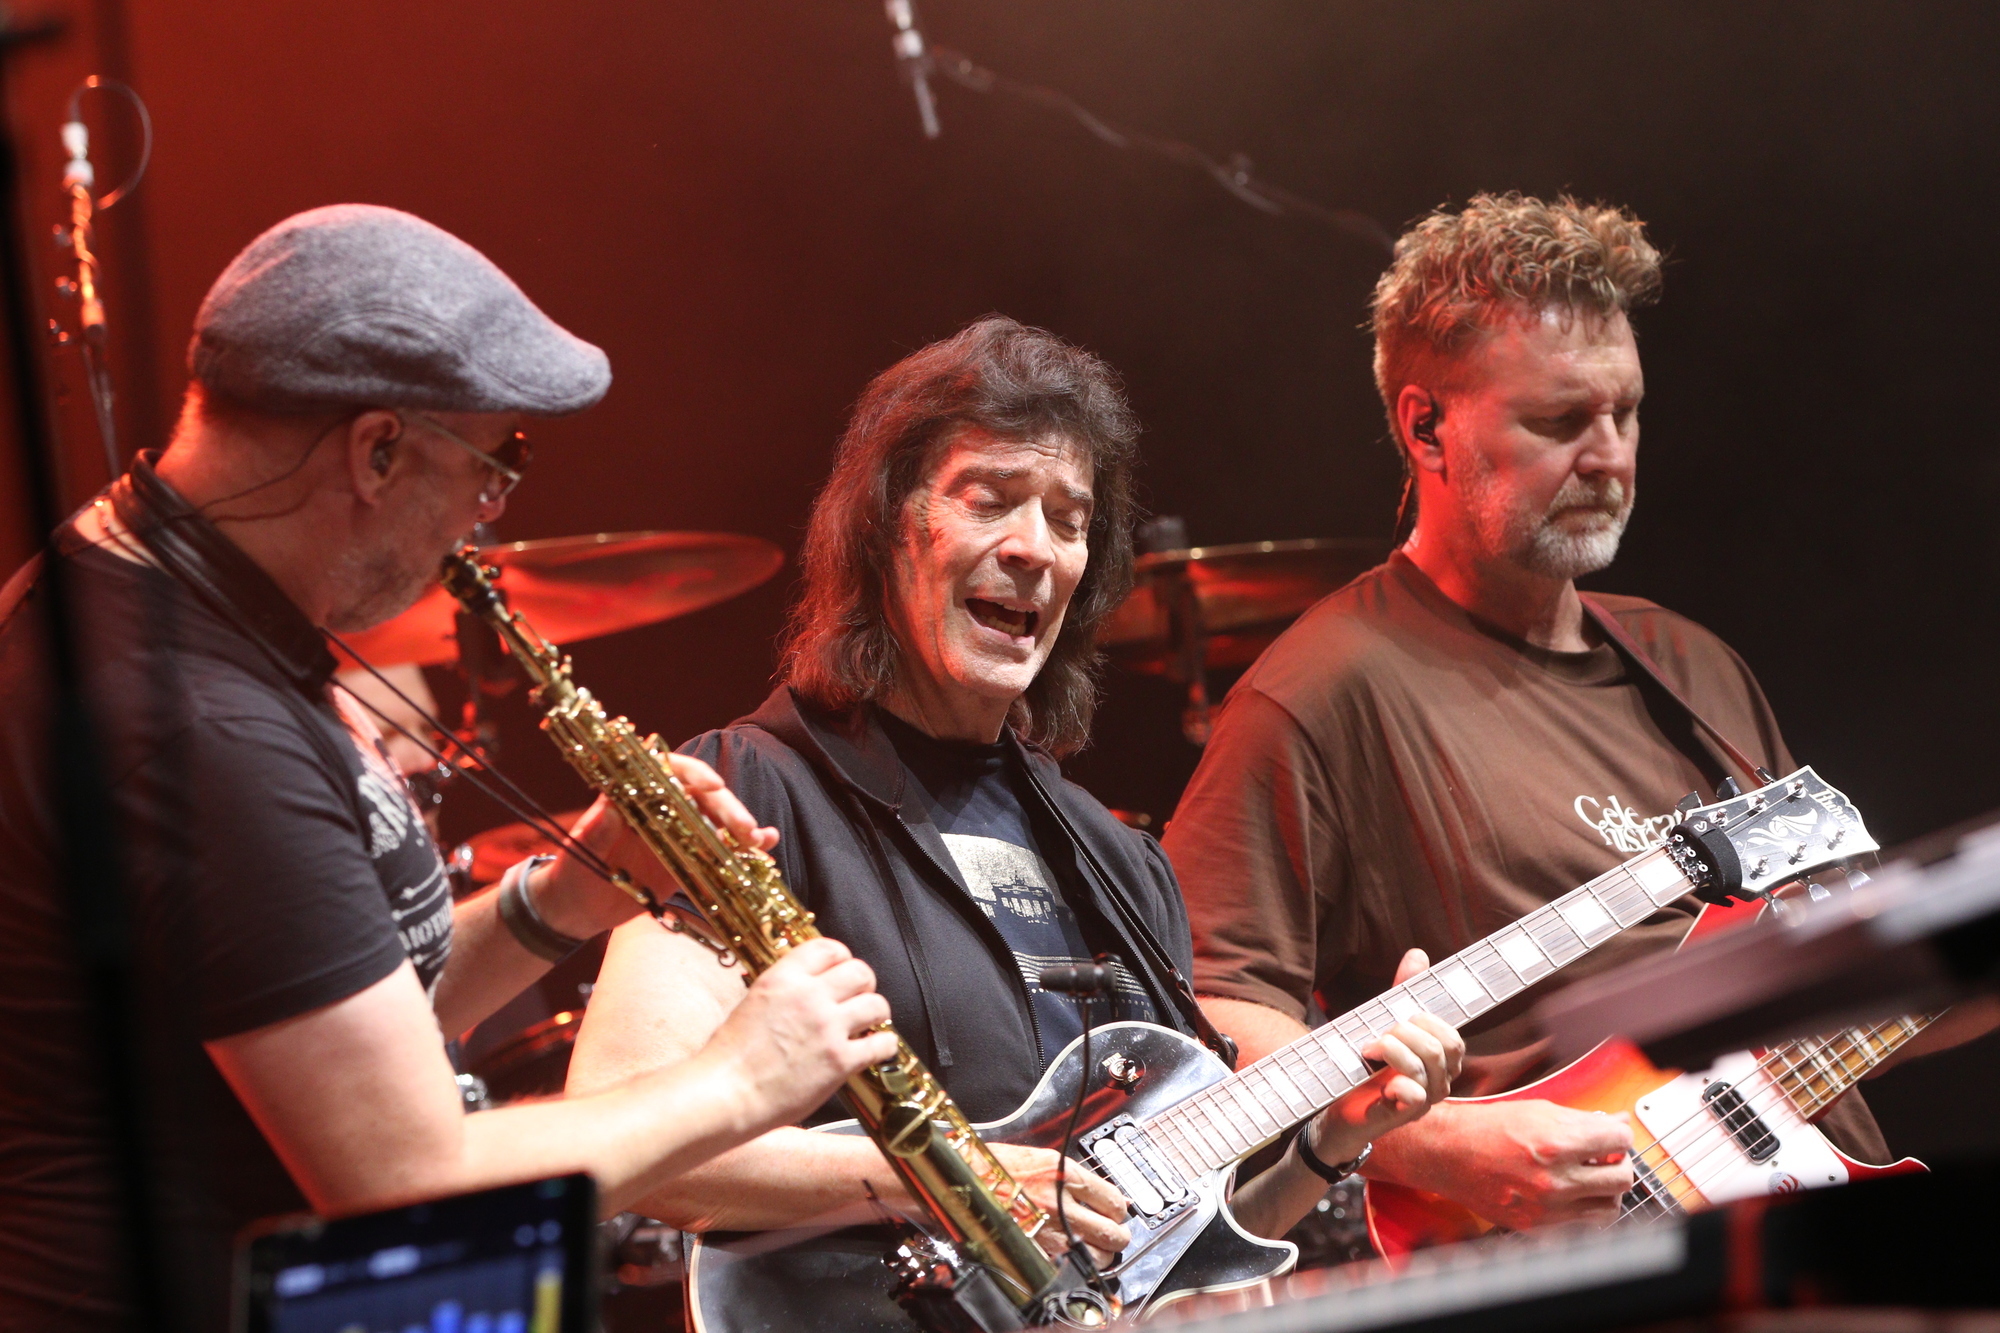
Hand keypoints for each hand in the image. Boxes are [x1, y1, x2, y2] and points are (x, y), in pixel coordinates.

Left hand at [533, 754, 780, 938]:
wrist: (575, 907)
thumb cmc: (570, 873)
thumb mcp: (579, 853)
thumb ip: (597, 831)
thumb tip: (612, 809)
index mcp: (633, 794)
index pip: (668, 769)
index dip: (694, 773)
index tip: (714, 786)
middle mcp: (659, 807)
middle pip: (701, 796)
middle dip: (727, 809)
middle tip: (747, 830)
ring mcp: (676, 831)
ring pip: (715, 820)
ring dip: (742, 827)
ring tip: (763, 840)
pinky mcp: (686, 857)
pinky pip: (717, 849)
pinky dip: (740, 849)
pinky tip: (763, 851)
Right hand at [699, 937, 897, 1134]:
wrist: (725, 1094)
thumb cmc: (729, 1057)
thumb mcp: (753, 1004)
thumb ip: (784, 992)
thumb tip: (807, 989)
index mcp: (783, 978)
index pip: (828, 948)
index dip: (841, 958)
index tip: (842, 970)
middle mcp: (809, 997)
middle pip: (860, 972)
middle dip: (864, 984)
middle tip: (859, 997)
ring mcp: (827, 1028)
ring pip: (876, 1004)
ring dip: (876, 1014)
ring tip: (870, 1024)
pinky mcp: (840, 1061)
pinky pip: (882, 1043)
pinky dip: (884, 1045)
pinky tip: (876, 1049)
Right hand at [988, 1143, 1130, 1265]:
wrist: (957, 1179)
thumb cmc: (990, 1165)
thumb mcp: (1038, 1158)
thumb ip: (1072, 1177)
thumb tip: (1102, 1194)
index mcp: (1062, 1172)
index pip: (1113, 1200)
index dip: (1120, 1209)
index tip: (1117, 1211)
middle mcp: (1058, 1202)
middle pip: (1111, 1231)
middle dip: (1117, 1235)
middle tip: (1113, 1233)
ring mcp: (1045, 1229)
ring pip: (1096, 1255)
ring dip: (1100, 1254)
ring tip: (1095, 1248)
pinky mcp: (1032, 1249)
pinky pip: (1067, 1266)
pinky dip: (1073, 1265)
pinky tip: (1070, 1258)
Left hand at [1309, 949, 1464, 1167]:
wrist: (1337, 1103)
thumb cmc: (1367, 1063)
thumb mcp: (1385, 1023)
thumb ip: (1403, 993)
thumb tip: (1418, 954)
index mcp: (1440, 1062)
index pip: (1453, 1038)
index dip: (1428, 1021)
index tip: (1401, 1017)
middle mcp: (1439, 1083)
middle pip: (1439, 1048)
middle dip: (1404, 1032)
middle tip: (1378, 1036)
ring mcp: (1423, 1103)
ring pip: (1423, 1067)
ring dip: (1391, 1050)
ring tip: (1368, 1051)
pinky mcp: (1401, 1116)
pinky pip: (1414, 1096)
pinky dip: (1397, 1084)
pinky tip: (1381, 1083)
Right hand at [1387, 1098, 1634, 1229]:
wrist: (1448, 1153)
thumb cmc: (1487, 1128)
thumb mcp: (1538, 1111)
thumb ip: (1581, 1120)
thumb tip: (1616, 1122)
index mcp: (1556, 1143)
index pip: (1619, 1141)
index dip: (1619, 1135)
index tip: (1613, 1135)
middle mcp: (1554, 1179)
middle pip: (1622, 1178)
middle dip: (1618, 1164)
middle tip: (1606, 1157)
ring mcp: (1546, 1206)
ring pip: (1608, 1207)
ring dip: (1605, 1191)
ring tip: (1590, 1178)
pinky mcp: (1536, 1225)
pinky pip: (1581, 1223)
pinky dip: (1583, 1208)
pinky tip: (1570, 1193)